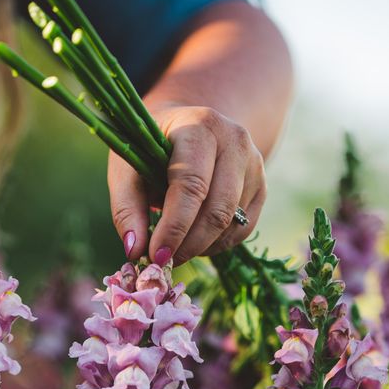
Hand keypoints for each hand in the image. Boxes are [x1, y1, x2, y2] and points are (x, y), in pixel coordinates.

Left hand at [108, 103, 265, 266]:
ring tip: (175, 248)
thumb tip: (135, 250)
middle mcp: (234, 141)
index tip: (156, 256)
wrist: (185, 128)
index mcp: (199, 127)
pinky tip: (195, 240)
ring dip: (201, 246)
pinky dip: (217, 244)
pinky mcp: (261, 186)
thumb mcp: (127, 169)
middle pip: (218, 209)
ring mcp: (254, 163)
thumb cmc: (150, 149)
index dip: (174, 226)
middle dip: (189, 244)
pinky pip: (243, 228)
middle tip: (164, 262)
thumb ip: (127, 209)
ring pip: (232, 223)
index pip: (192, 185)